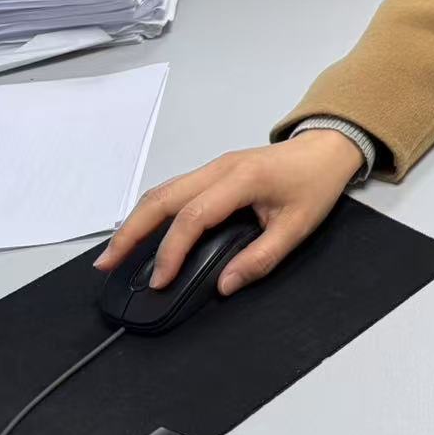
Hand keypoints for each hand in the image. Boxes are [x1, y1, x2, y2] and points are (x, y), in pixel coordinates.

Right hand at [93, 129, 364, 295]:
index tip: (160, 281)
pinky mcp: (213, 171)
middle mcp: (219, 168)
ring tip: (115, 252)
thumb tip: (225, 285)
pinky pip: (174, 189)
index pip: (193, 217)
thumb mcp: (298, 227)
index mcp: (241, 179)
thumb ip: (261, 258)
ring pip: (163, 191)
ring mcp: (214, 166)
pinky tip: (143, 232)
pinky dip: (153, 211)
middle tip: (106, 264)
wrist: (327, 148)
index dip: (172, 251)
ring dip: (136, 220)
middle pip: (162, 198)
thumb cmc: (315, 183)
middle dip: (131, 232)